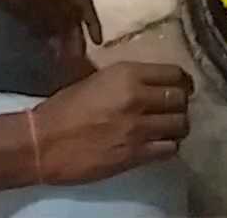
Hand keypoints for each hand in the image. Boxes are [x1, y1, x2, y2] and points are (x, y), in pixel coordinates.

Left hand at [0, 0, 100, 79]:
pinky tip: (36, 35)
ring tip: (57, 51)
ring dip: (60, 29)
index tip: (98, 44)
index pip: (84, 6)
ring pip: (56, 8)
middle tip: (73, 58)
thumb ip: (50, 21)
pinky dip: (43, 23)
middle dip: (75, 32)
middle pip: (71, 9)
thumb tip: (69, 44)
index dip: (93, 24)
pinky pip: (39, 8)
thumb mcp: (29, 2)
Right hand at [33, 62, 192, 184]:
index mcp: (126, 74)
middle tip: (173, 110)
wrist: (44, 142)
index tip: (182, 87)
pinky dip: (169, 147)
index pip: (173, 73)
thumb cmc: (63, 108)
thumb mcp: (96, 80)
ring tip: (169, 129)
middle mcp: (138, 97)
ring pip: (181, 124)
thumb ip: (126, 80)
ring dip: (177, 127)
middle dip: (180, 105)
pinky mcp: (136, 154)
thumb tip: (149, 84)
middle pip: (181, 99)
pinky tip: (160, 145)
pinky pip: (170, 149)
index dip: (182, 81)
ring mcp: (139, 127)